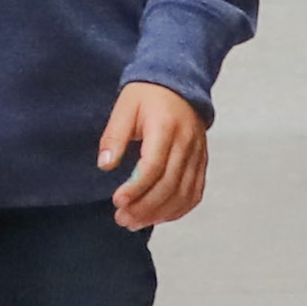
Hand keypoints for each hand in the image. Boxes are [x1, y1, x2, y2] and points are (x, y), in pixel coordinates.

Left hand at [99, 81, 207, 227]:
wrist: (178, 83)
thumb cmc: (146, 96)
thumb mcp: (124, 108)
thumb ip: (114, 137)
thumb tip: (105, 166)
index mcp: (166, 128)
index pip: (154, 166)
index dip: (136, 188)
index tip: (117, 201)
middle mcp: (187, 144)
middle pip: (169, 185)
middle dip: (145, 207)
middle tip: (122, 219)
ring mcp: (198, 155)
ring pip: (184, 193)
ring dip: (160, 213)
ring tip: (135, 222)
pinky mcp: (202, 163)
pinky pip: (195, 192)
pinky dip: (179, 209)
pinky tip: (159, 217)